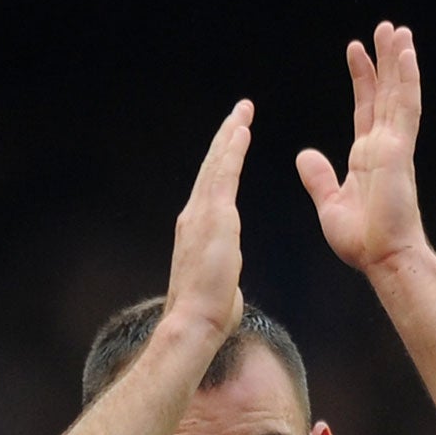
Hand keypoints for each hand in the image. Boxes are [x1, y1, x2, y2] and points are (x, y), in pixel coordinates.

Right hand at [164, 100, 251, 340]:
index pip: (211, 189)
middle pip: (211, 169)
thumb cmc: (207, 313)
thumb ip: (222, 276)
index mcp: (195, 232)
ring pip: (217, 165)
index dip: (222, 164)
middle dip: (225, 139)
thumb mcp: (219, 286)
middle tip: (238, 113)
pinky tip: (241, 130)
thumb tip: (228, 288)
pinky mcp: (215, 216)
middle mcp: (193, 217)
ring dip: (230, 136)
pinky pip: (225, 174)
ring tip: (242, 113)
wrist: (194, 322)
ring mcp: (201, 214)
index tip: (233, 143)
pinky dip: (232, 149)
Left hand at [297, 22, 428, 275]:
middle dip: (384, 61)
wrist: (380, 258)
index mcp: (367, 157)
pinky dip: (407, 80)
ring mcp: (394, 146)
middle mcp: (384, 146)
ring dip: (398, 61)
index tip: (356, 52)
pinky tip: (406, 55)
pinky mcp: (399, 151)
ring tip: (396, 30)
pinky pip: (406, 109)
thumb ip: (319, 177)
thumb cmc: (362, 239)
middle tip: (384, 29)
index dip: (362, 79)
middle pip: (385, 93)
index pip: (365, 108)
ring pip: (399, 94)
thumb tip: (305, 155)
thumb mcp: (329, 203)